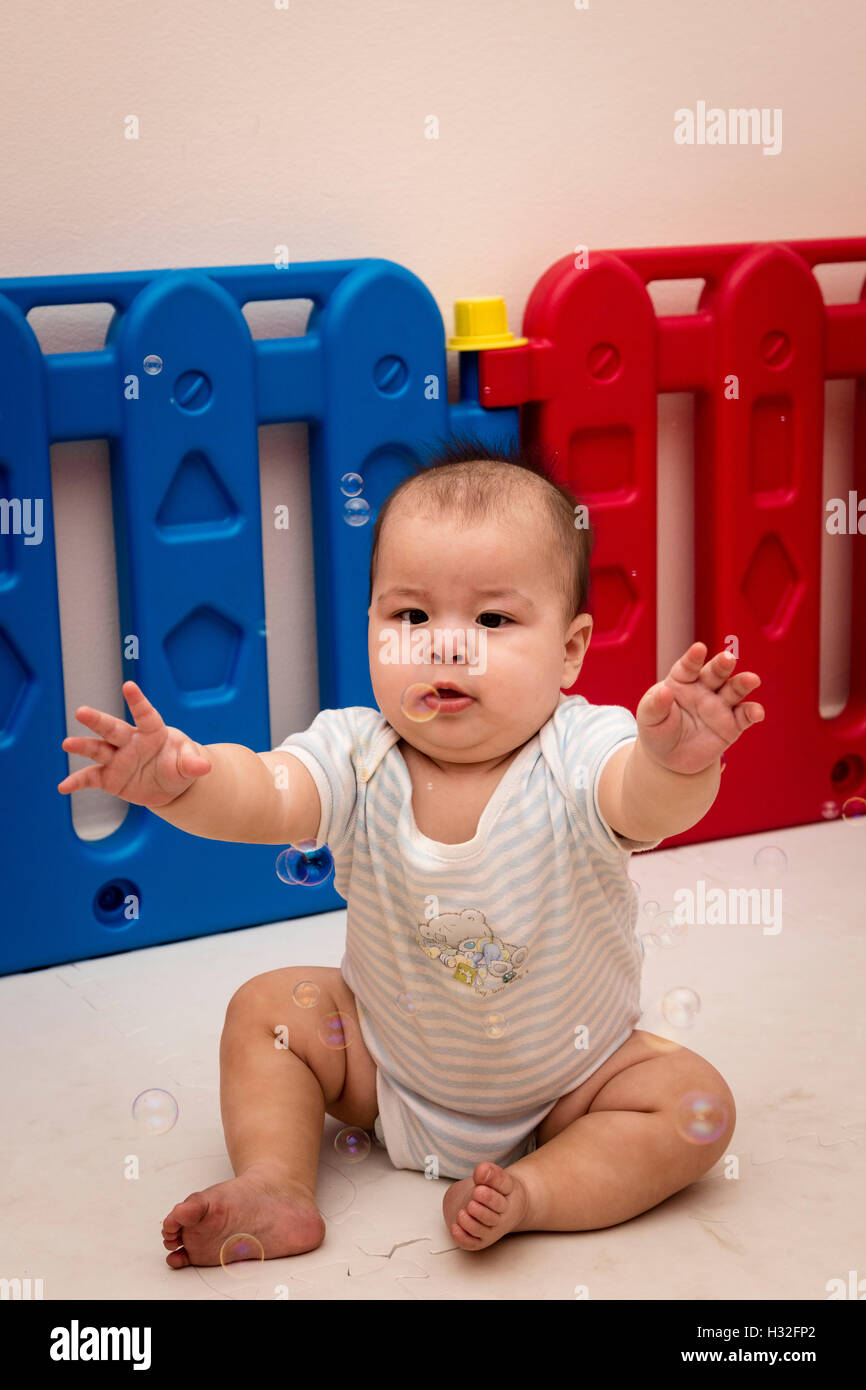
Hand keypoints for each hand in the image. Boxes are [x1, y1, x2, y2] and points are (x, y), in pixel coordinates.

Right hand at [57, 680, 211, 807]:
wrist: (170, 785)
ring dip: (82, 747)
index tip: (129, 686)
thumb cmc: (179, 764)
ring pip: (97, 750)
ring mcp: (117, 758)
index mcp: (152, 731)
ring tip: (67, 744)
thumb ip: (192, 763)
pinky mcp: (109, 777)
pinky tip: (64, 787)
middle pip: (112, 728)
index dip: (138, 701)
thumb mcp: (189, 764)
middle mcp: (130, 741)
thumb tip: (204, 766)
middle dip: (97, 721)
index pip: (145, 714)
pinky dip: (77, 782)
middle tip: (81, 711)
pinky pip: (91, 778)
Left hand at [635, 642, 764, 774]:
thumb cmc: (658, 730)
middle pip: (715, 673)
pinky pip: (744, 716)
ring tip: (752, 680)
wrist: (671, 758)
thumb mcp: (649, 719)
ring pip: (734, 689)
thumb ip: (655, 705)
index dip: (693, 658)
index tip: (699, 649)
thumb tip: (664, 691)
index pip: (688, 666)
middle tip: (728, 658)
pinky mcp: (733, 724)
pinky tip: (757, 713)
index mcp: (682, 680)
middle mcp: (704, 688)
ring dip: (743, 683)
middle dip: (722, 665)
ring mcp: (720, 705)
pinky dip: (753, 713)